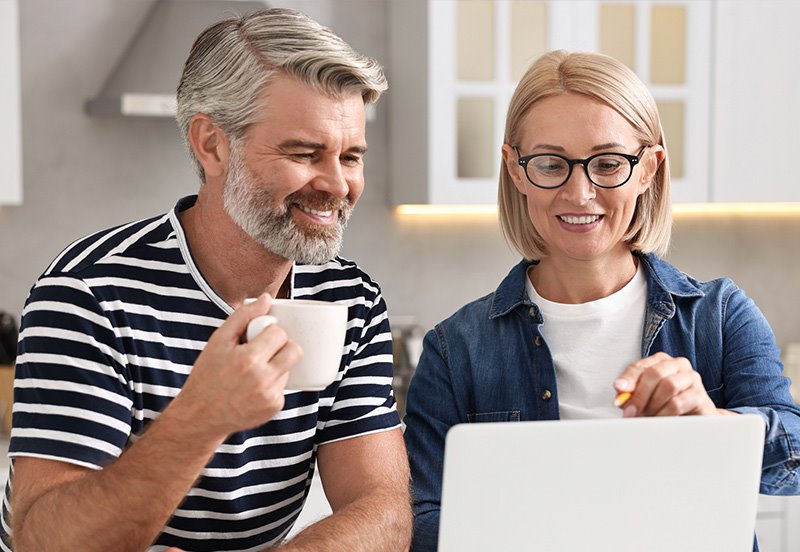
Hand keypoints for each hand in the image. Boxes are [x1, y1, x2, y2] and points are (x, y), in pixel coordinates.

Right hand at [169, 294, 302, 438]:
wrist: (200, 416)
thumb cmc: (207, 375)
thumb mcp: (218, 341)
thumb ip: (243, 316)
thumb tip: (266, 298)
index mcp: (248, 359)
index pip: (279, 334)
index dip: (270, 332)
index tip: (259, 337)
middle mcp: (262, 379)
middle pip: (295, 351)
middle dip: (283, 346)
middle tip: (267, 350)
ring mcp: (270, 396)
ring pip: (289, 369)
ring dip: (277, 366)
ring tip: (254, 372)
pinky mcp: (274, 408)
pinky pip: (283, 387)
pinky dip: (273, 384)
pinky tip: (254, 388)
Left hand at [614, 352, 724, 416]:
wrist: (694, 417)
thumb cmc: (665, 404)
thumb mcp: (644, 397)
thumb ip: (631, 395)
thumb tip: (621, 398)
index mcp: (661, 361)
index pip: (640, 366)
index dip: (628, 379)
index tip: (619, 390)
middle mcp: (678, 365)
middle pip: (655, 373)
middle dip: (640, 394)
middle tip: (631, 411)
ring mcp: (692, 378)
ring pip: (668, 385)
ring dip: (653, 404)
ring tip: (647, 416)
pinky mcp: (700, 395)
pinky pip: (678, 402)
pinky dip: (664, 413)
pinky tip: (659, 419)